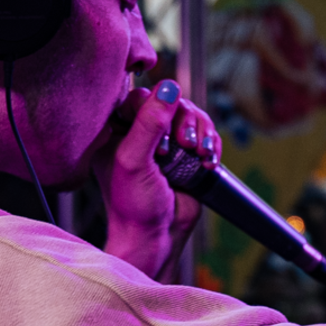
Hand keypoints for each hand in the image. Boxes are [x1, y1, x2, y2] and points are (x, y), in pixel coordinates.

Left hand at [95, 79, 213, 279]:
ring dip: (201, 132)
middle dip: (183, 121)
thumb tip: (169, 87)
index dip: (155, 109)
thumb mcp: (134, 161)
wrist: (156, 238)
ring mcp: (165, 144)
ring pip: (190, 115)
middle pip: (169, 102)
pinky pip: (204, 133)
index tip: (162, 138)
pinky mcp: (185, 155)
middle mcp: (138, 134)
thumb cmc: (134, 206)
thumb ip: (149, 123)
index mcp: (114, 131)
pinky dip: (211, 144)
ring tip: (199, 154)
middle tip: (184, 145)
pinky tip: (207, 160)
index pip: (137, 97)